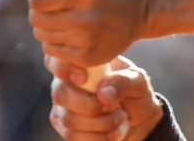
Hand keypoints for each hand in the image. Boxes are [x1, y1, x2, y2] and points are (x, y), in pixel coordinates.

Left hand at [28, 0, 148, 65]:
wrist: (138, 9)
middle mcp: (87, 18)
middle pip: (36, 18)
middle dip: (40, 9)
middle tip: (54, 4)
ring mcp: (88, 41)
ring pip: (42, 35)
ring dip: (46, 26)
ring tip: (64, 16)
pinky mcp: (88, 58)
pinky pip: (51, 51)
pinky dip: (55, 41)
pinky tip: (71, 31)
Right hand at [47, 54, 164, 140]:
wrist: (138, 120)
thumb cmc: (134, 93)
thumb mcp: (138, 81)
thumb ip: (123, 81)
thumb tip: (103, 92)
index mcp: (80, 63)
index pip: (55, 60)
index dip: (63, 68)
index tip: (83, 78)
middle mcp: (65, 83)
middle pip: (61, 94)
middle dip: (91, 106)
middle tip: (116, 107)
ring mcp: (62, 107)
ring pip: (69, 119)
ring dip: (100, 123)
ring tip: (120, 118)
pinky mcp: (64, 128)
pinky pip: (73, 136)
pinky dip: (97, 137)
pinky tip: (113, 132)